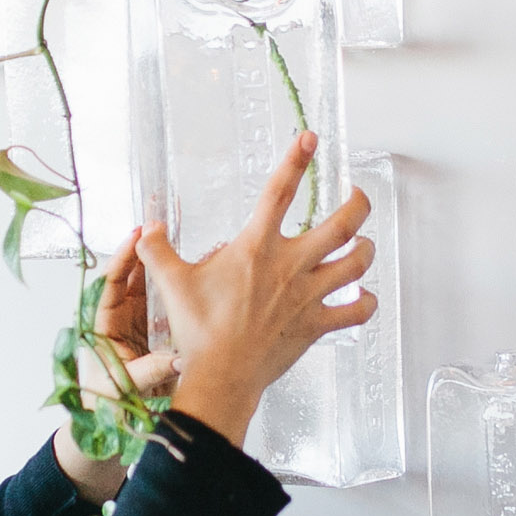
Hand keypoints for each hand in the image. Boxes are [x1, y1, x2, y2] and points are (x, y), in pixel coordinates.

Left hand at [55, 227, 177, 504]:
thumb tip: (177, 358)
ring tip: (178, 245)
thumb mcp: (126, 388)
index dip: (122, 260)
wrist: (110, 432)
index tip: (136, 237)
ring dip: (161, 270)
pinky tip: (193, 277)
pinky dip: (176, 293)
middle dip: (143, 255)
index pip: (110, 286)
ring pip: (149, 293)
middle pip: (131, 281)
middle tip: (158, 229)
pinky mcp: (156, 340)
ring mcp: (138, 330)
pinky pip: (165, 310)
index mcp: (102, 328)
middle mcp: (119, 324)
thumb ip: (149, 371)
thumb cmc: (106, 409)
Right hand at [137, 134, 374, 449]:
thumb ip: (158, 250)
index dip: (296, 160)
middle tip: (358, 195)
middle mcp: (290, 266)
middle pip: (343, 223)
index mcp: (256, 247)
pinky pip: (357, 310)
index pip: (279, 192)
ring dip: (366, 249)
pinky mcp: (317, 324)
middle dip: (358, 203)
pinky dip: (367, 302)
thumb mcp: (173, 283)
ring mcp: (308, 295)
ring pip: (358, 262)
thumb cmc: (199, 331)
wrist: (221, 376)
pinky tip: (364, 297)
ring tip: (362, 243)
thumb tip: (148, 229)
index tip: (309, 139)